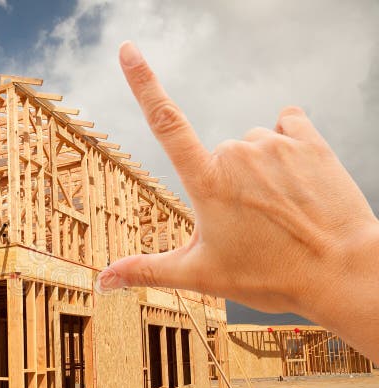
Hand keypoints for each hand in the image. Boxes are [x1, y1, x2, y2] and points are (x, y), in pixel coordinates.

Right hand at [97, 42, 378, 356]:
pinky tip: (297, 176)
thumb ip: (146, 270)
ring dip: (257, 169)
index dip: (143, 83)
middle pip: (218, 155)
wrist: (342, 270)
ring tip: (278, 210)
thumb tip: (101, 282)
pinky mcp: (309, 140)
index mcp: (205, 181)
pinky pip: (287, 124)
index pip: (164, 122)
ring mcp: (274, 144)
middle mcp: (236, 153)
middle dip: (225, 182)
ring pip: (252, 145)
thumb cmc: (269, 276)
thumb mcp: (200, 276)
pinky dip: (286, 145)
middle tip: (249, 223)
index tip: (127, 50)